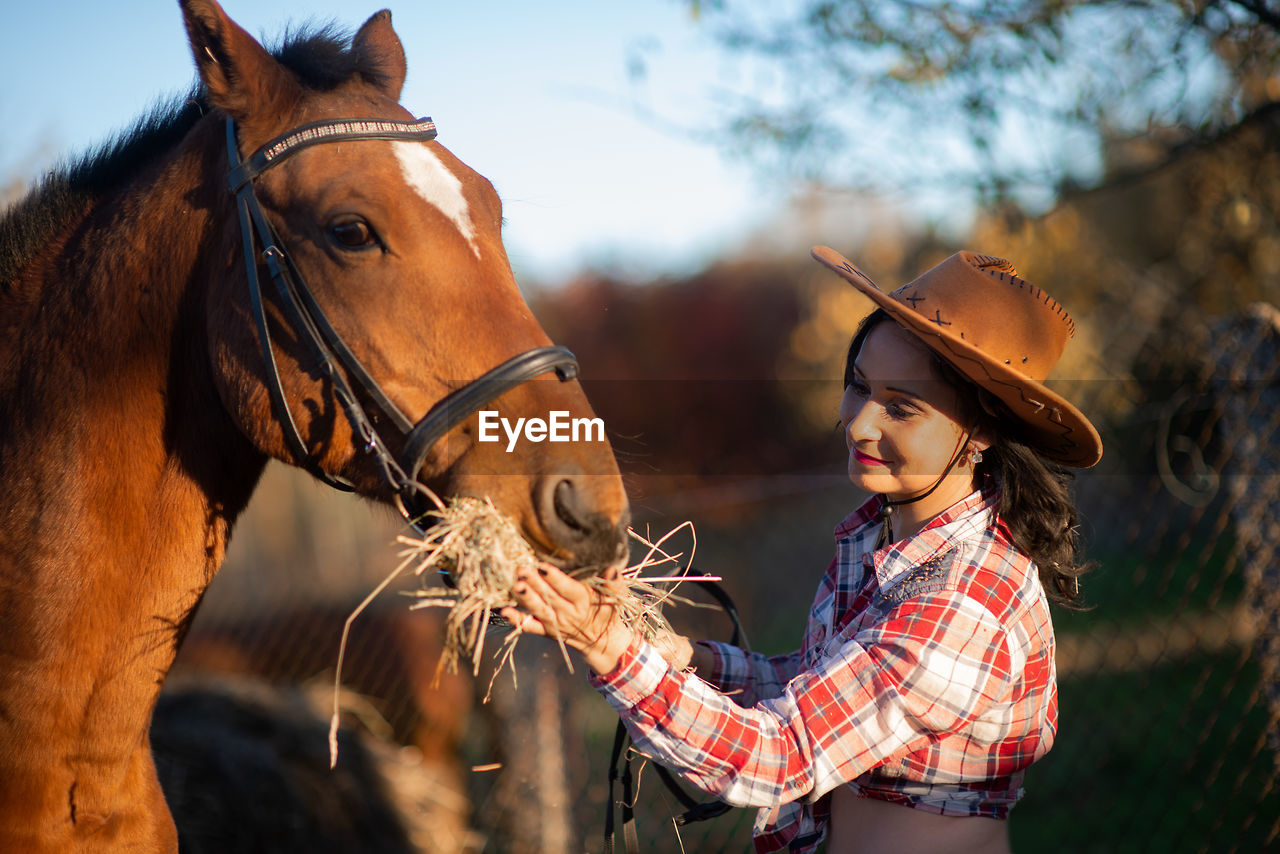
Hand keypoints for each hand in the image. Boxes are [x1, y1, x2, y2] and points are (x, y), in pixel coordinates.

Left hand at [500, 563, 636, 674]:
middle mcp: (568, 613)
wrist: (603, 642)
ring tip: (514, 586)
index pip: (568, 589)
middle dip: (534, 583)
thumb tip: (612, 568)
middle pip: (549, 597)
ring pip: (538, 610)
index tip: (542, 566)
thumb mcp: (616, 597)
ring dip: (525, 598)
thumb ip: (613, 583)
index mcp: (584, 601)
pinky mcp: (546, 630)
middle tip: (521, 569)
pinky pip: (530, 626)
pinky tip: (504, 611)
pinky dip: (517, 620)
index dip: (555, 578)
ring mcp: (555, 623)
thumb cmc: (608, 611)